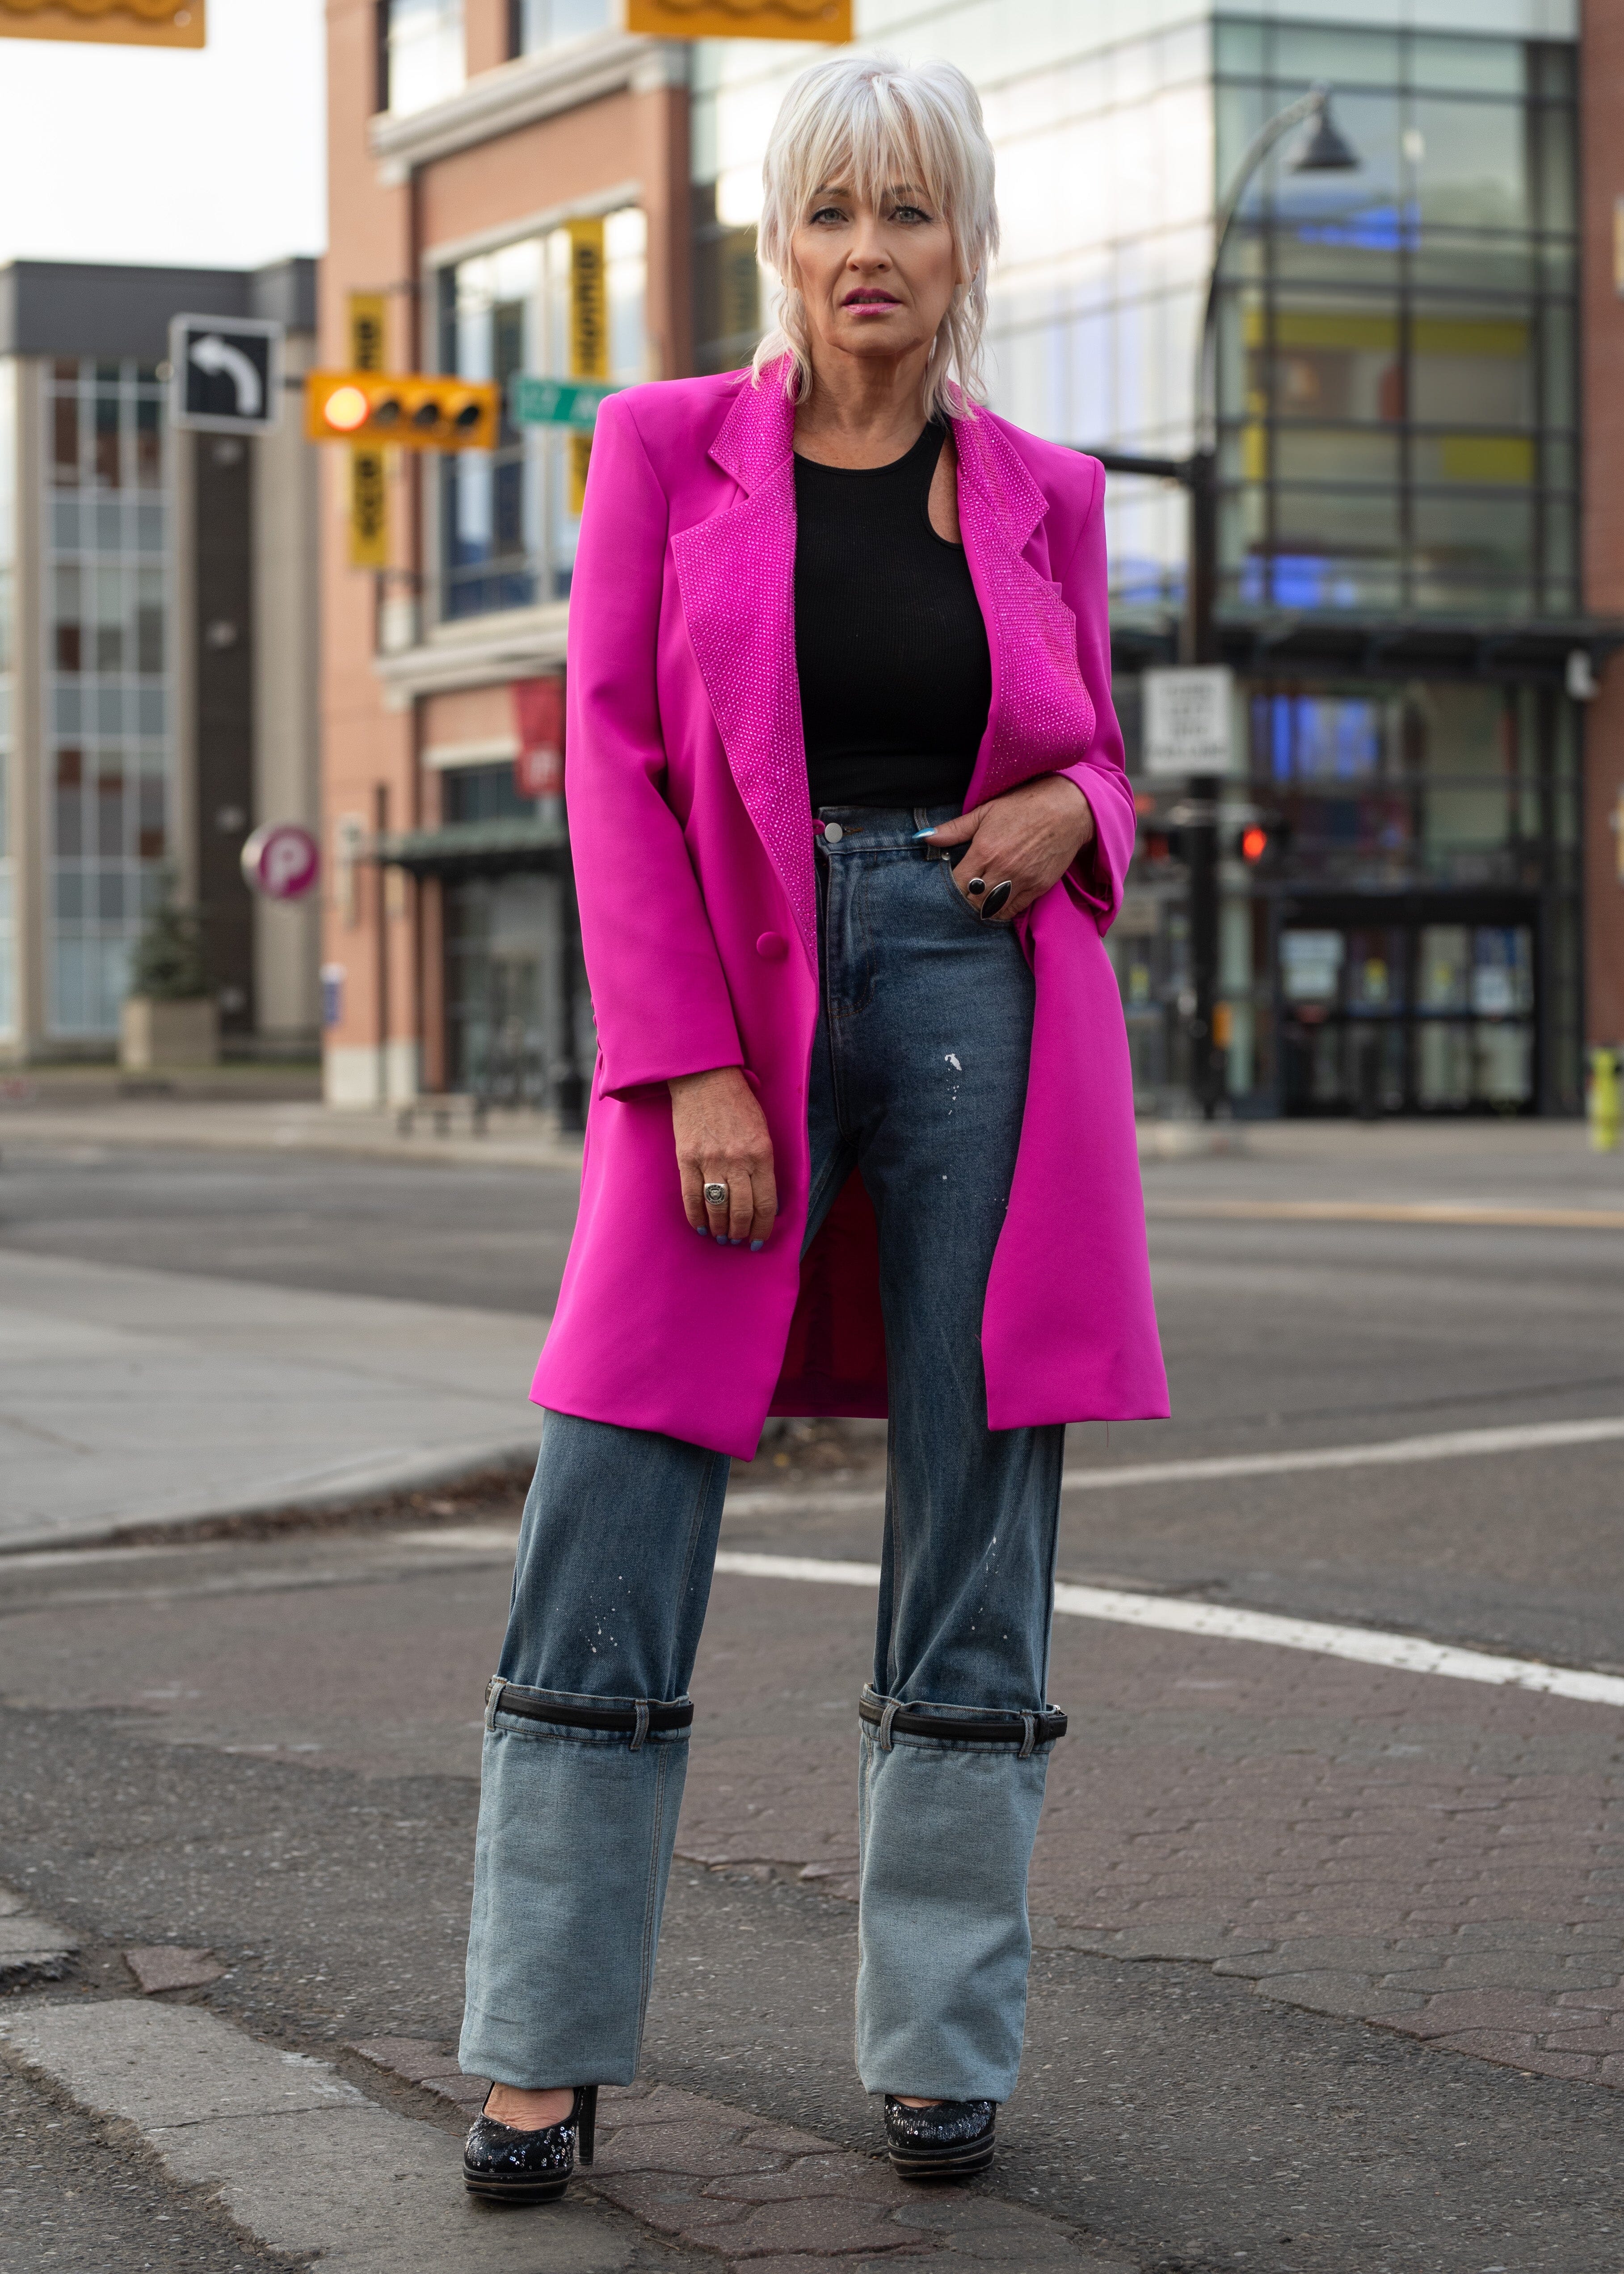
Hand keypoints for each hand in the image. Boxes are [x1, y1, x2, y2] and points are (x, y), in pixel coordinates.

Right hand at [669, 1067, 777, 1247]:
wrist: (706, 1079)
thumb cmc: (738, 1103)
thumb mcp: (762, 1131)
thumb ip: (763, 1164)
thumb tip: (762, 1199)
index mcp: (761, 1154)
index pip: (766, 1203)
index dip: (763, 1227)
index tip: (759, 1239)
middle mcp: (737, 1160)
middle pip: (741, 1210)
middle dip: (741, 1232)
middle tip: (738, 1240)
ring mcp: (710, 1160)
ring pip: (717, 1208)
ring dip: (720, 1228)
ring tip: (722, 1237)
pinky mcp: (686, 1159)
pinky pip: (691, 1197)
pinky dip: (696, 1216)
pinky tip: (702, 1226)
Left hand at [922, 775, 1095, 922]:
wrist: (1069, 807)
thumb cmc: (1026, 804)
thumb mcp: (985, 811)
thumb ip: (954, 829)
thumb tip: (923, 837)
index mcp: (984, 851)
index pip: (957, 885)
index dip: (951, 886)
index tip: (953, 880)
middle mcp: (1002, 870)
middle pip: (972, 901)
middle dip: (965, 899)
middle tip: (965, 891)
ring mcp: (1022, 881)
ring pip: (992, 910)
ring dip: (983, 907)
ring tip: (980, 897)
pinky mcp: (1039, 887)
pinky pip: (1014, 910)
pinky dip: (1003, 909)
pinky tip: (998, 900)